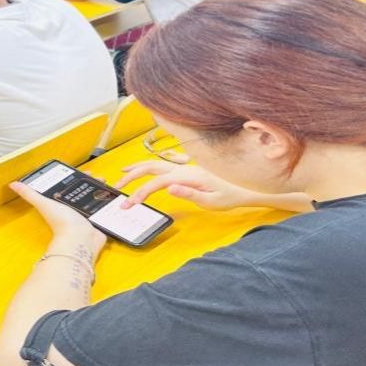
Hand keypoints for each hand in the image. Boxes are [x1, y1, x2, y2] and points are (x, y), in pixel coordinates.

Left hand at [9, 181, 105, 249]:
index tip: (85, 171)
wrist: (80, 240)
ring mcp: (86, 215)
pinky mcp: (97, 221)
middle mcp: (73, 208)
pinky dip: (108, 204)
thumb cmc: (62, 221)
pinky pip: (104, 210)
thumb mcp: (44, 203)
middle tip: (99, 176)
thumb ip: (30, 194)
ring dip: (101, 191)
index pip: (69, 186)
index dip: (76, 178)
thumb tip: (13, 184)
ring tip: (107, 183)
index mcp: (61, 203)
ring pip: (94, 199)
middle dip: (91, 183)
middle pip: (83, 192)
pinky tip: (114, 197)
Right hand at [116, 160, 256, 210]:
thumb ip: (190, 194)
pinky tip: (147, 166)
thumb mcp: (213, 201)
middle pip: (150, 167)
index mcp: (187, 176)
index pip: (156, 182)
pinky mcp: (188, 168)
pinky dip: (151, 164)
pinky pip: (164, 162)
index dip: (139, 193)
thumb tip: (170, 188)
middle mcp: (183, 167)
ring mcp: (185, 166)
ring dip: (137, 167)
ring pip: (155, 162)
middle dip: (131, 176)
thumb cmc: (232, 195)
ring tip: (123, 173)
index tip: (129, 204)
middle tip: (117, 187)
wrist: (248, 186)